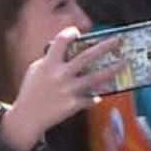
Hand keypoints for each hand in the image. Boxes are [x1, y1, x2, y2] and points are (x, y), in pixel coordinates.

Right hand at [0, 29, 122, 150]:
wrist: (26, 118)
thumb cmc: (31, 91)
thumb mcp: (36, 70)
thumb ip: (50, 59)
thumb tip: (68, 50)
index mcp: (48, 64)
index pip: (61, 42)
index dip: (70, 33)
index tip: (77, 32)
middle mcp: (60, 75)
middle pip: (86, 57)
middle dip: (104, 46)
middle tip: (118, 40)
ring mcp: (68, 90)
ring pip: (96, 77)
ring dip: (112, 69)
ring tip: (125, 63)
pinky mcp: (73, 105)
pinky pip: (91, 98)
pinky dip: (95, 97)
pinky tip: (100, 95)